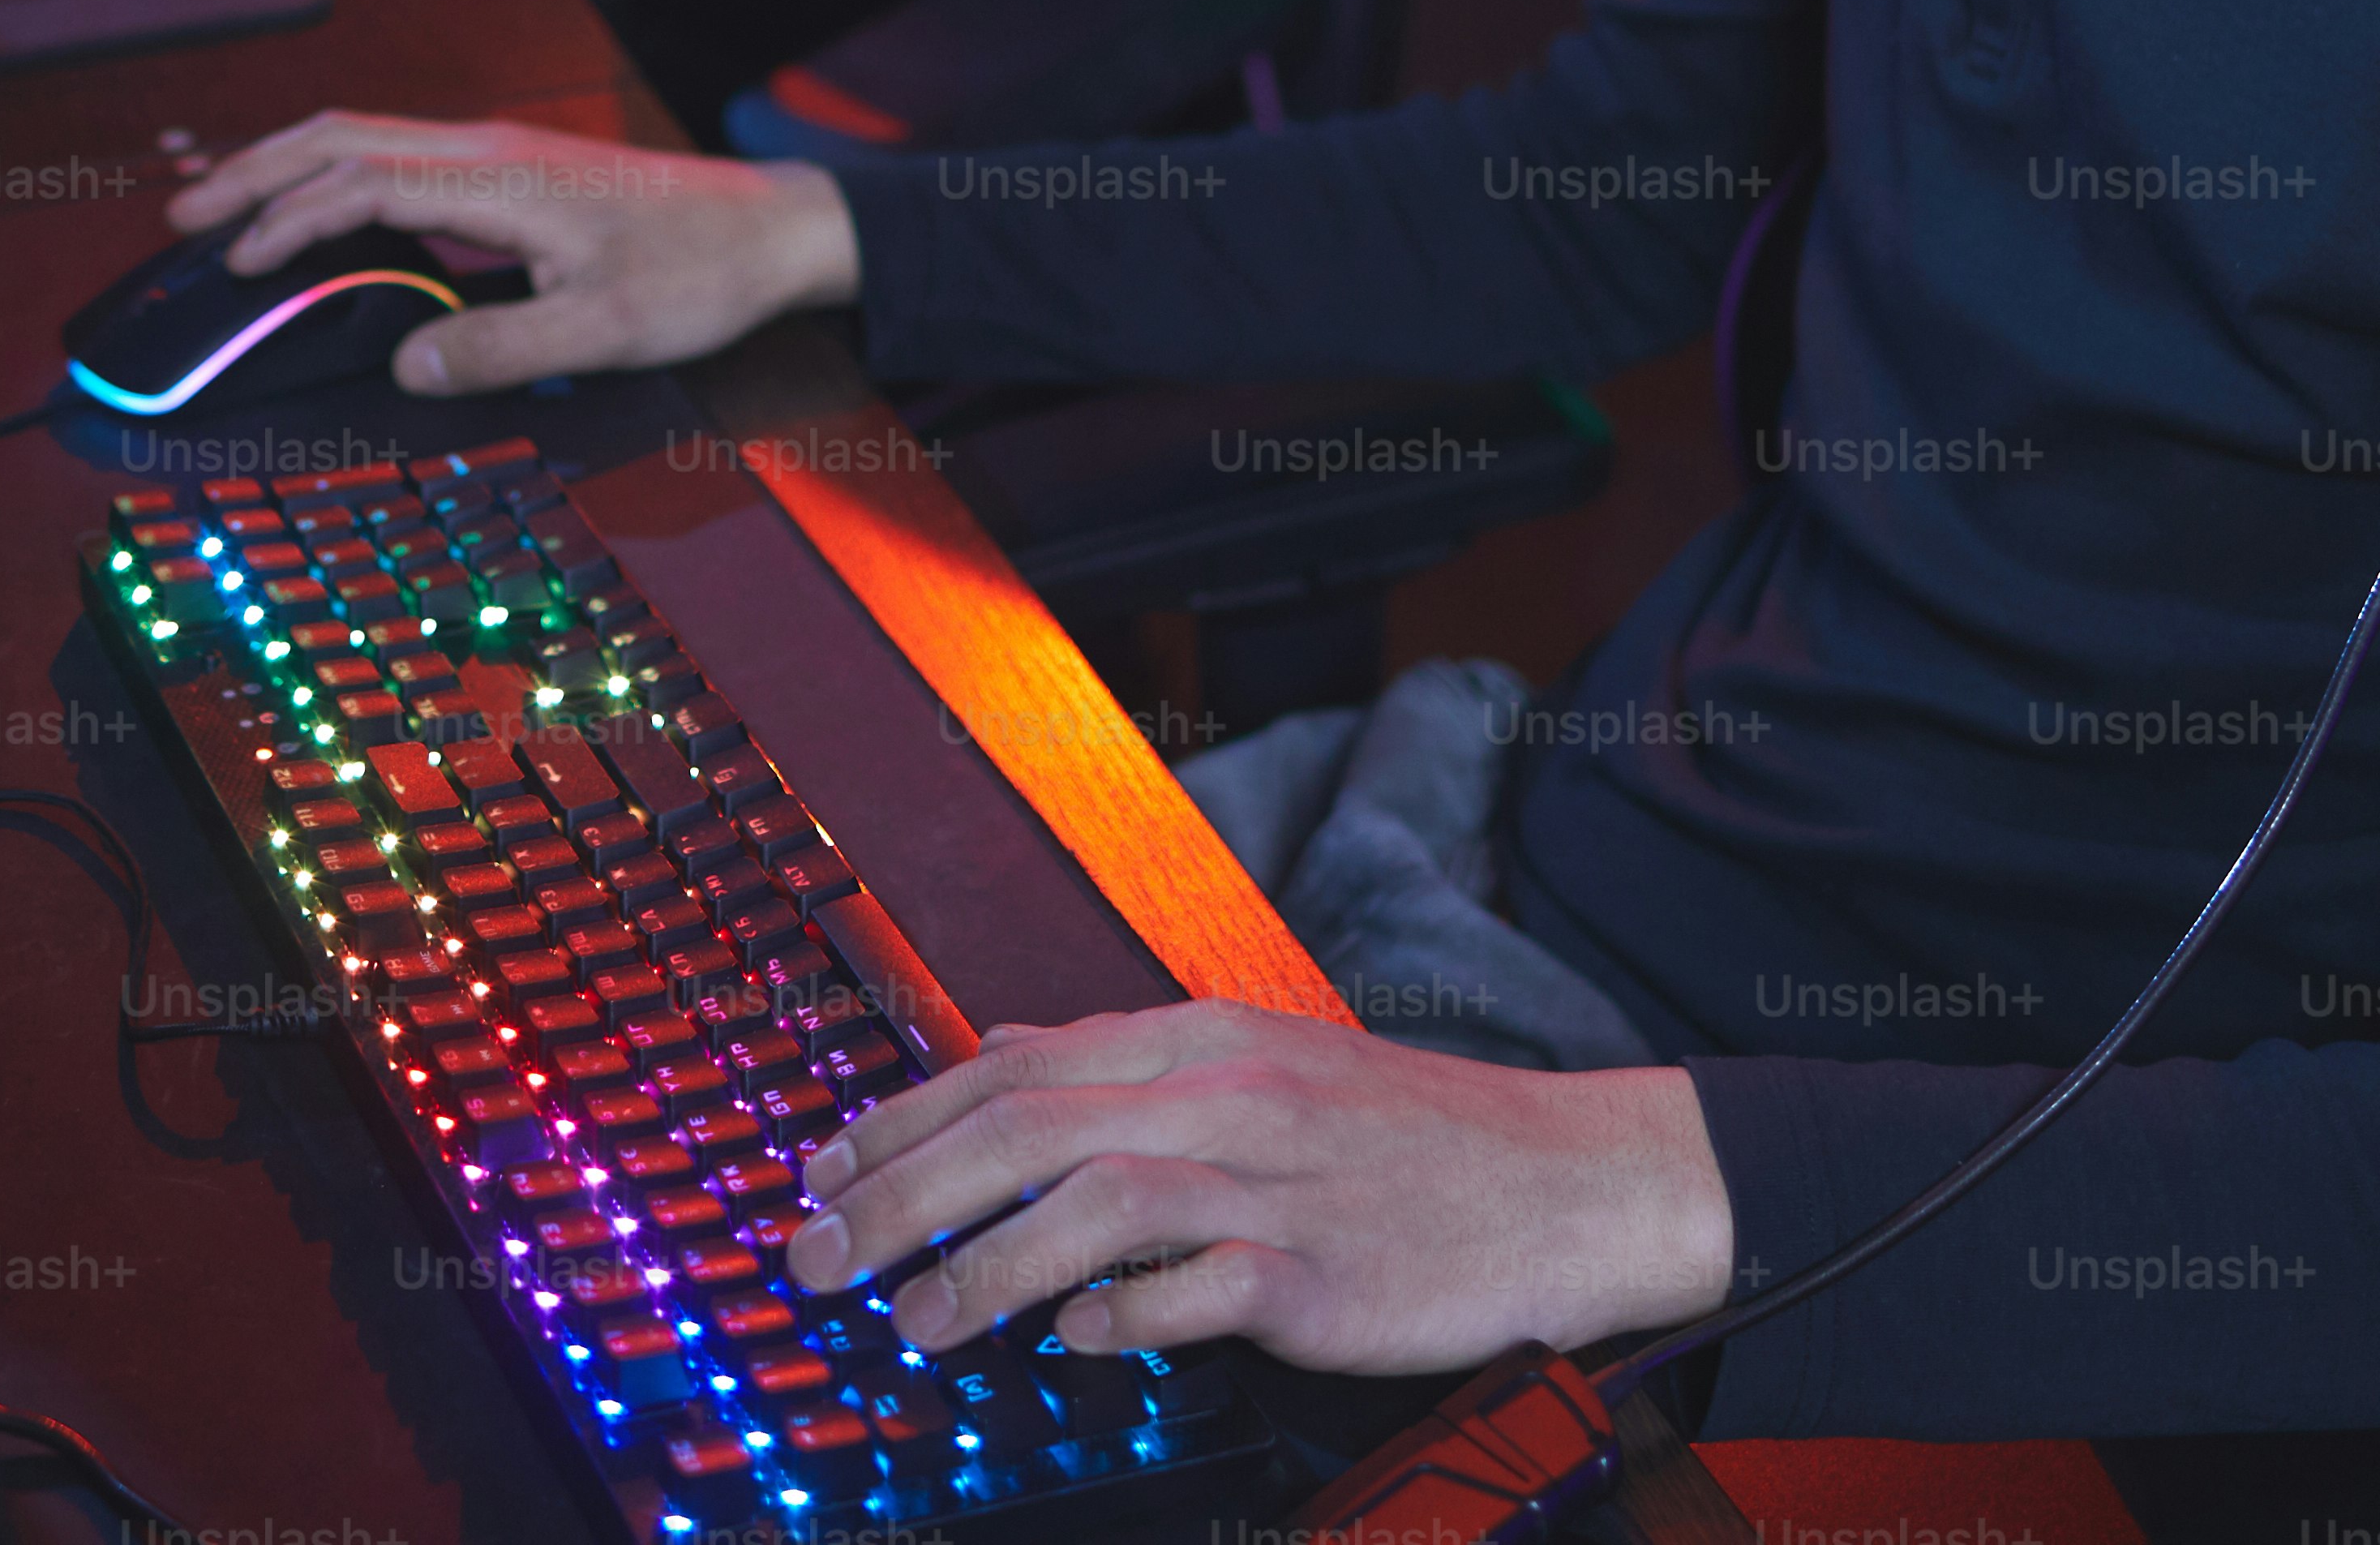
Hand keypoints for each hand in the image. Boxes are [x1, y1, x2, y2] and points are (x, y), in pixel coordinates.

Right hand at [163, 112, 858, 393]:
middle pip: (342, 137)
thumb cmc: (702, 273)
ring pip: (366, 138)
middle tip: (179, 216)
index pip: (361, 182)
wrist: (776, 228)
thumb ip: (503, 349)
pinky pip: (398, 157)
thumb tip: (404, 366)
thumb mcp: (609, 331)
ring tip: (222, 207)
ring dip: (289, 167)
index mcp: (498, 177)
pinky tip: (319, 212)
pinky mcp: (513, 173)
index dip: (289, 222)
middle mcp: (488, 149)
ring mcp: (499, 154)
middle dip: (254, 172)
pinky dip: (335, 176)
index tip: (234, 266)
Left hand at [780, 1000, 1735, 1376]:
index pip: (1014, 1064)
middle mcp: (1227, 1094)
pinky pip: (1204, 1286)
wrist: (1568, 1182)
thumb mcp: (1259, 1058)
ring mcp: (1278, 1180)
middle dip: (898, 1190)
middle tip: (811, 1255)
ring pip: (1097, 1197)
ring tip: (914, 1321)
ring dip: (987, 1262)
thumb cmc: (1406, 1137)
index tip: (815, 1171)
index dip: (902, 1118)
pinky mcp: (1325, 1270)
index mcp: (1201, 1038)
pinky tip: (1073, 1341)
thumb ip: (1123, 1059)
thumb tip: (1001, 1045)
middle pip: (1027, 1125)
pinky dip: (1127, 1312)